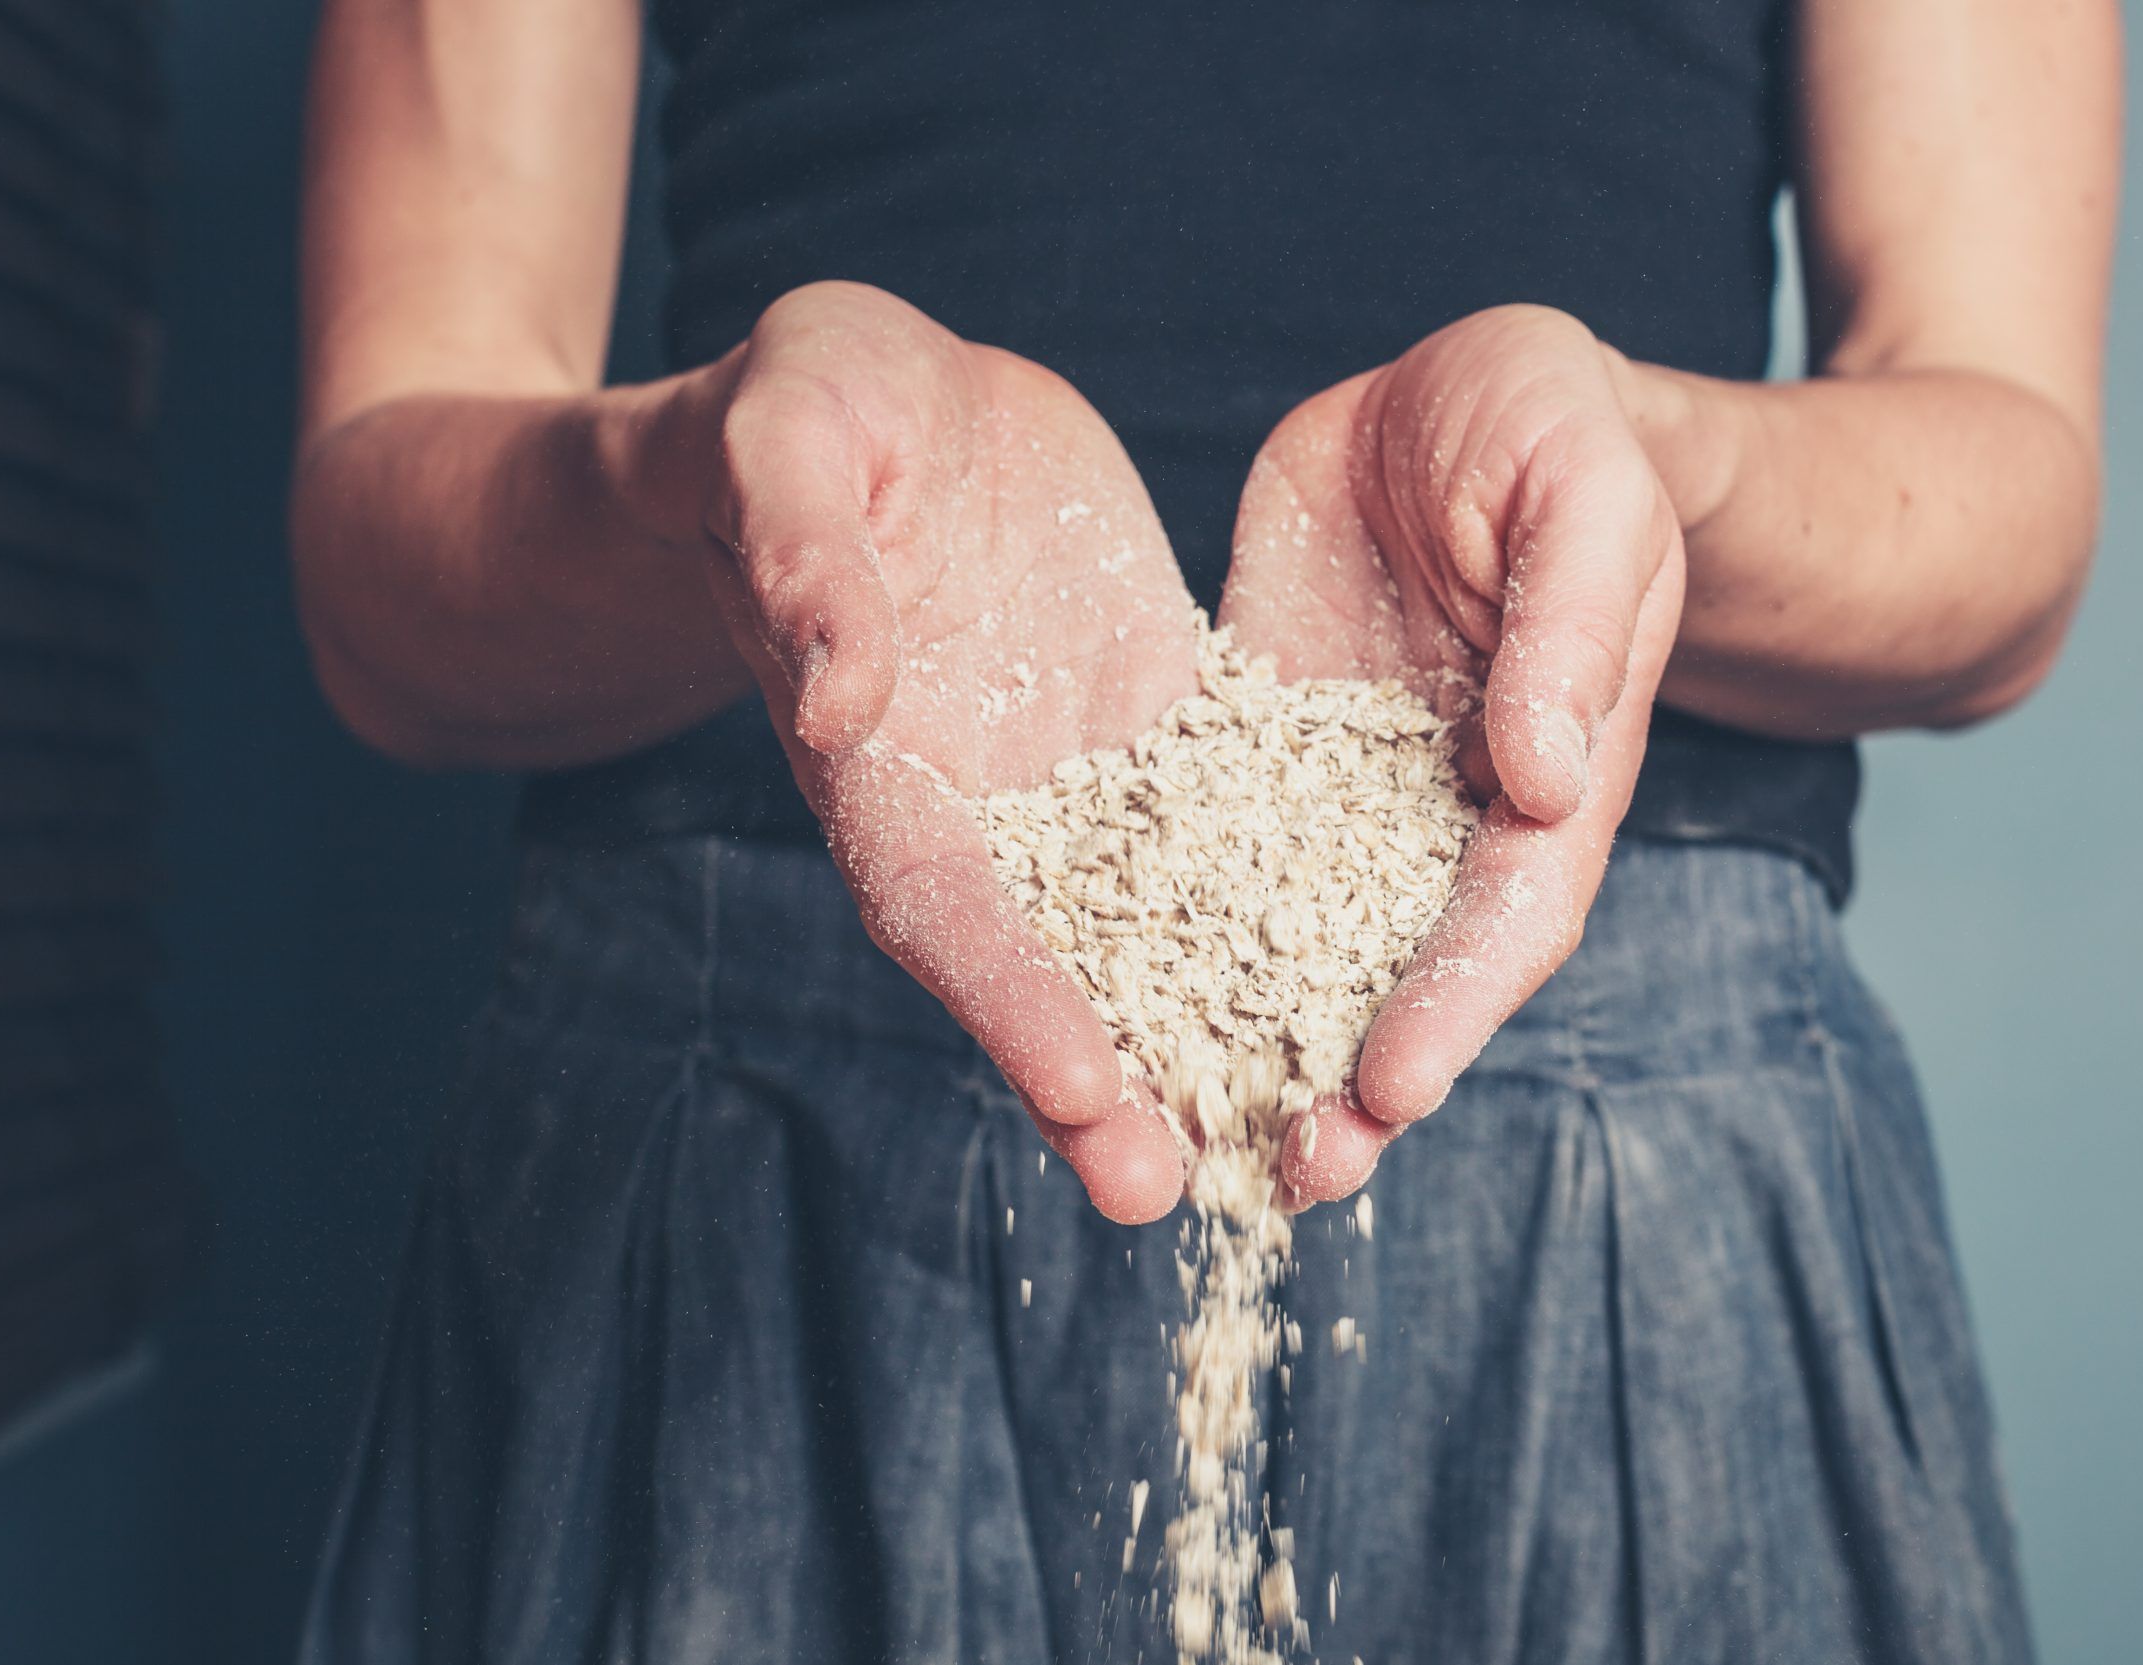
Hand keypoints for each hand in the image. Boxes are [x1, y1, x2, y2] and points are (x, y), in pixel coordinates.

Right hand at [690, 283, 1197, 1222]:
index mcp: (872, 747)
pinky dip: (1272, 912)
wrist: (887, 393)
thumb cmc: (805, 404)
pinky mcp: (1150, 721)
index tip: (1076, 1091)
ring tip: (1282, 1143)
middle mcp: (976, 793)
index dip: (1001, 998)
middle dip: (1099, 1080)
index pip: (934, 897)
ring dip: (1199, 1031)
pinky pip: (1222, 827)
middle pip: (1038, 959)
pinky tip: (1351, 982)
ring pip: (1142, 926)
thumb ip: (806, 558)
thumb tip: (842, 699)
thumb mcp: (792, 436)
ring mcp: (1070, 771)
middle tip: (1172, 1195)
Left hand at [1220, 304, 1687, 1203]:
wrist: (1458, 392)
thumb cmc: (1554, 428)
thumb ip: (1569, 631)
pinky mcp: (1267, 745)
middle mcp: (1453, 805)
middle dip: (1359, 1078)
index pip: (1511, 912)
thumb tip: (1540, 778)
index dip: (1456, 1006)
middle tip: (1292, 1176)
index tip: (1390, 1087)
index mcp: (1553, 764)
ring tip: (1206, 1144)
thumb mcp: (1580, 492)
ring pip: (1310, 939)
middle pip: (1413, 966)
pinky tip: (1125, 1007)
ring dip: (1267, 1042)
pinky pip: (1220, 852)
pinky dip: (1185, 937)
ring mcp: (1355, 786)